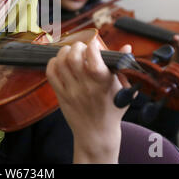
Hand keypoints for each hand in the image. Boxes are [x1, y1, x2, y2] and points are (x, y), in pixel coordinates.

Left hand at [46, 39, 131, 162]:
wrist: (97, 134)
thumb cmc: (113, 110)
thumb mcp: (124, 90)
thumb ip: (124, 67)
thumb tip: (126, 47)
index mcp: (103, 84)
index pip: (93, 58)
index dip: (92, 46)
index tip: (94, 44)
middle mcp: (86, 86)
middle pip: (74, 57)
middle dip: (77, 46)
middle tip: (81, 48)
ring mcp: (71, 91)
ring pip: (61, 63)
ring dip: (64, 52)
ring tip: (70, 52)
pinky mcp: (61, 95)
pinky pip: (51, 74)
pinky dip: (53, 63)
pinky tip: (60, 62)